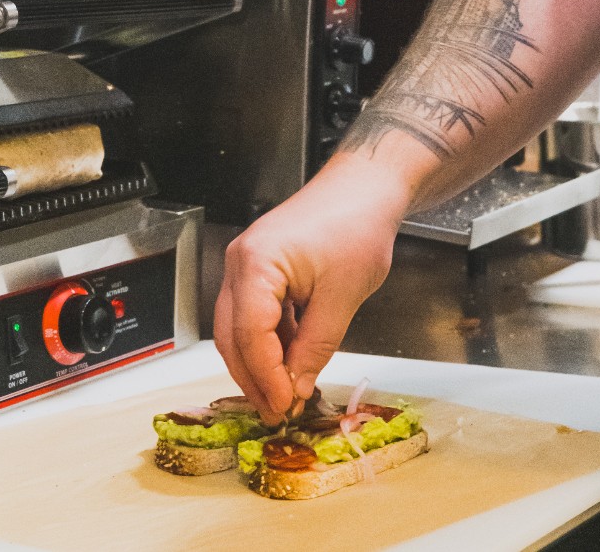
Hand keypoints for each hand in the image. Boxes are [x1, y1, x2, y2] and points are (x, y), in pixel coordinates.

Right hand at [213, 154, 412, 422]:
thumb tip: (297, 387)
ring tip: (285, 395)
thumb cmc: (357, 225)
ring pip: (239, 328)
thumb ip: (316, 346)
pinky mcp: (261, 268)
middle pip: (233, 335)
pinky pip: (254, 314)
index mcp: (256, 263)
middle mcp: (241, 262)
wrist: (365, 187)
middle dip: (254, 378)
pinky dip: (269, 341)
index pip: (249, 335)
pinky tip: (289, 362)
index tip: (286, 405)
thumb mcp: (342, 295)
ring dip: (260, 363)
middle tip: (278, 412)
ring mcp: (247, 264)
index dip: (266, 376)